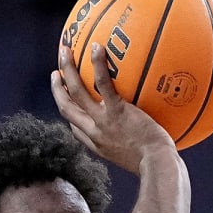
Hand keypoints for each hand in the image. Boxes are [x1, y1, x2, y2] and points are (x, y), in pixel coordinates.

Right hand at [52, 41, 177, 169]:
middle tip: (55, 73)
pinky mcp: (116, 111)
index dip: (69, 113)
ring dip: (67, 69)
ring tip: (65, 50)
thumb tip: (149, 136)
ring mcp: (103, 121)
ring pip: (76, 91)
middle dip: (57, 89)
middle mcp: (94, 132)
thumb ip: (135, 145)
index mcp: (98, 144)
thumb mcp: (139, 159)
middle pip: (66, 107)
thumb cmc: (156, 164)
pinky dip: (97, 64)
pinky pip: (103, 83)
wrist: (157, 165)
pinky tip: (97, 47)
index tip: (67, 101)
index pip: (76, 128)